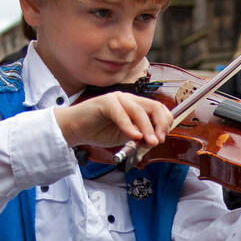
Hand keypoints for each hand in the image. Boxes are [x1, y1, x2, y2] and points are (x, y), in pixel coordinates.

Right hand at [54, 92, 172, 160]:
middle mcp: (129, 99)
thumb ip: (139, 136)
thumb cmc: (98, 131)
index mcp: (136, 106)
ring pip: (139, 111)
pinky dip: (129, 126)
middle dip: (160, 125)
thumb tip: (154, 140)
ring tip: (149, 142)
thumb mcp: (125, 136)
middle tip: (159, 141)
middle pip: (154, 107)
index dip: (165, 124)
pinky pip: (121, 113)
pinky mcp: (105, 102)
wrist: (75, 129)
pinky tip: (134, 136)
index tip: (162, 138)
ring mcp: (117, 99)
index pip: (159, 110)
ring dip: (147, 128)